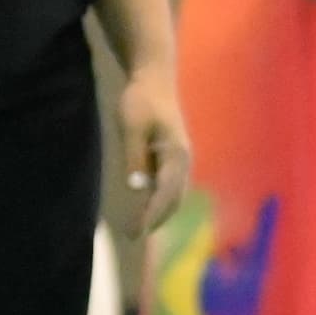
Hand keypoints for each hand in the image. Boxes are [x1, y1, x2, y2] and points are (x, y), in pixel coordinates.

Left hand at [120, 67, 192, 232]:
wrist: (154, 78)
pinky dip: (159, 201)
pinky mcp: (171, 158)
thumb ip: (135, 156)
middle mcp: (182, 161)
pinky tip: (145, 209)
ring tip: (138, 229)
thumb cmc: (141, 99)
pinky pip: (169, 186)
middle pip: (174, 198)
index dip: (151, 214)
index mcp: (176, 154)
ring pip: (173, 194)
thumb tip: (137, 188)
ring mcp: (179, 160)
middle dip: (157, 220)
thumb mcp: (132, 125)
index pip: (165, 192)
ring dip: (159, 213)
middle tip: (133, 236)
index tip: (138, 232)